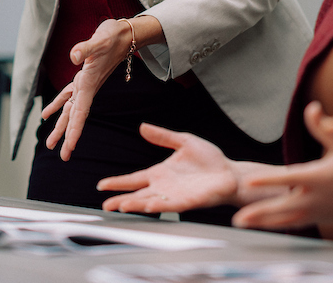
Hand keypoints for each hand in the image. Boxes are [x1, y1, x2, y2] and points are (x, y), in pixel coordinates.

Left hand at [40, 19, 134, 160]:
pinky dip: (57, 104)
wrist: (125, 34)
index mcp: (89, 84)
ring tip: (50, 143)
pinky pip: (68, 95)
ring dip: (61, 126)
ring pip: (70, 110)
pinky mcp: (83, 76)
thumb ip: (85, 49)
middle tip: (62, 157)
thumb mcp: (99, 41)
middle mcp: (87, 88)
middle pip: (75, 117)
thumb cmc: (113, 37)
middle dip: (68, 137)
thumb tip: (73, 56)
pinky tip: (47, 113)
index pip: (81, 112)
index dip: (75, 131)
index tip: (69, 148)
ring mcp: (85, 83)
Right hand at [98, 123, 243, 212]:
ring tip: (121, 206)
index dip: (118, 182)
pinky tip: (147, 206)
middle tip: (105, 205)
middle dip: (121, 200)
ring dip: (135, 205)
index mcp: (160, 173)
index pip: (134, 179)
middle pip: (137, 195)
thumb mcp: (184, 141)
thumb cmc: (209, 160)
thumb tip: (143, 126)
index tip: (102, 185)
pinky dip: (158, 206)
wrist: (230, 172)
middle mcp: (164, 187)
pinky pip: (170, 205)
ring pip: (149, 202)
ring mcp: (174, 196)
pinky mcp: (188, 202)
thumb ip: (163, 136)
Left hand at [233, 102, 332, 229]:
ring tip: (240, 222)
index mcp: (321, 176)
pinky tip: (262, 225)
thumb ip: (325, 128)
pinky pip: (294, 223)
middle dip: (259, 212)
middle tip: (237, 218)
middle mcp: (316, 197)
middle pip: (282, 206)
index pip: (289, 178)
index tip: (249, 182)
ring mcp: (317, 211)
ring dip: (262, 221)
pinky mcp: (319, 218)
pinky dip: (277, 225)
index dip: (268, 180)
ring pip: (285, 219)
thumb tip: (311, 108)